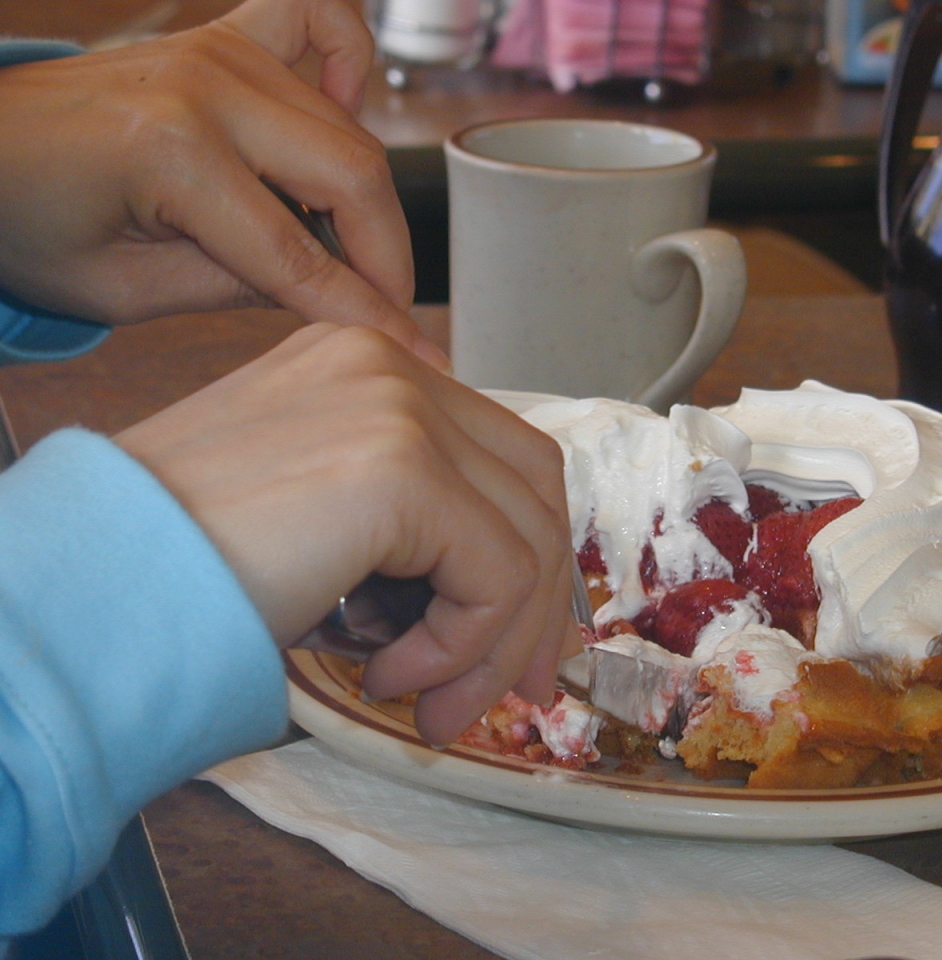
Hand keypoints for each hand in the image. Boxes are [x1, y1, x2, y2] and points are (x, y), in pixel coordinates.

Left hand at [0, 0, 446, 366]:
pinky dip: (350, 59)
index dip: (364, 313)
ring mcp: (220, 51)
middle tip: (388, 310)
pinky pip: (317, 17)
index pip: (299, 254)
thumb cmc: (24, 221)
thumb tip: (329, 298)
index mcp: (170, 153)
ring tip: (356, 254)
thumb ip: (236, 289)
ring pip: (349, 128)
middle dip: (387, 257)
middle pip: (352, 176)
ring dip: (372, 200)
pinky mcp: (223, 37)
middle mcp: (206, 88)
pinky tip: (345, 112)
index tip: (415, 353)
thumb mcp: (123, 290)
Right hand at [115, 323, 574, 743]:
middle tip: (518, 692)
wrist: (90, 582)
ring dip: (495, 644)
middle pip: (533, 487)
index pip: (502, 458)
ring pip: (527, 536)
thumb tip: (500, 606)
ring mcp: (396, 405)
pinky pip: (494, 574)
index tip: (518, 647)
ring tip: (433, 704)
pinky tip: (391, 679)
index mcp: (368, 368)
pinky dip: (465, 645)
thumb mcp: (320, 522)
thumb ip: (411, 532)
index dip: (530, 555)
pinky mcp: (398, 464)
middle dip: (537, 603)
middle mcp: (389, 365)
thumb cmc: (182, 564)